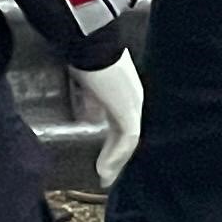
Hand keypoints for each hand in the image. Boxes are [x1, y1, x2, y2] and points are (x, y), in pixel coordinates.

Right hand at [73, 52, 144, 188]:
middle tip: (106, 176)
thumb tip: (89, 117)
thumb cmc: (86, 55)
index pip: (123, 124)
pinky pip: (127, 139)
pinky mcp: (129, 111)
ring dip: (116, 160)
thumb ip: (92, 100)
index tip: (104, 159)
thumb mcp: (88, 82)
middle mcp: (135, 99)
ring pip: (129, 141)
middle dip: (116, 157)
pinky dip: (116, 155)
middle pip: (128, 135)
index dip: (114, 143)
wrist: (91, 43)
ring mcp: (134, 105)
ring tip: (105, 178)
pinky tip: (106, 168)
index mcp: (126, 91)